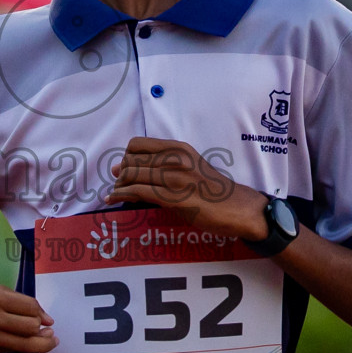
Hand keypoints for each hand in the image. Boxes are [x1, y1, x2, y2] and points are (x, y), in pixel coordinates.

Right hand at [0, 284, 56, 352]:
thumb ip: (16, 302)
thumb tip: (45, 319)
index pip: (31, 308)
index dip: (43, 316)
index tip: (48, 321)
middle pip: (31, 328)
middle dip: (43, 332)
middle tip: (48, 333)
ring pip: (23, 344)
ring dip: (38, 344)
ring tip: (45, 341)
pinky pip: (5, 351)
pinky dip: (14, 347)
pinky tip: (13, 342)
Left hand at [107, 137, 266, 238]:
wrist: (238, 207)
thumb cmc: (214, 190)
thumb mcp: (192, 166)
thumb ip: (168, 164)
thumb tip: (135, 169)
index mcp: (179, 148)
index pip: (137, 144)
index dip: (126, 157)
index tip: (124, 169)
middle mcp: (175, 159)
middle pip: (130, 160)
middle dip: (119, 174)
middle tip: (119, 185)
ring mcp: (174, 178)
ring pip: (131, 175)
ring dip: (118, 186)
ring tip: (113, 194)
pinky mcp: (174, 198)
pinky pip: (137, 192)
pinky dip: (120, 196)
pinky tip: (113, 200)